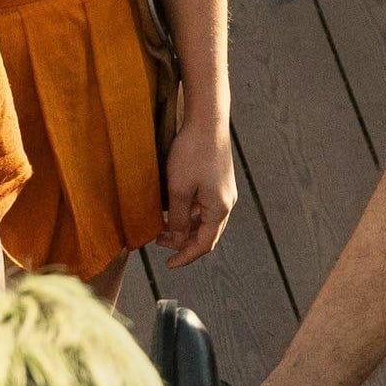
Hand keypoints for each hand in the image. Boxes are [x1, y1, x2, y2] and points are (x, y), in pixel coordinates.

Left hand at [160, 117, 236, 264]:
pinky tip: (173, 208)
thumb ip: (178, 218)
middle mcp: (226, 203)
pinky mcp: (219, 181)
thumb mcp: (179, 189)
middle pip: (206, 234)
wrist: (207, 121)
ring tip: (162, 226)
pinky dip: (190, 213)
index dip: (185, 257)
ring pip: (205, 220)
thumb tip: (178, 239)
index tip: (169, 264)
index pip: (203, 245)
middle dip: (182, 242)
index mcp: (219, 209)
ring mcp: (224, 192)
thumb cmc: (192, 153)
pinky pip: (205, 206)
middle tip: (159, 242)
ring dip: (185, 227)